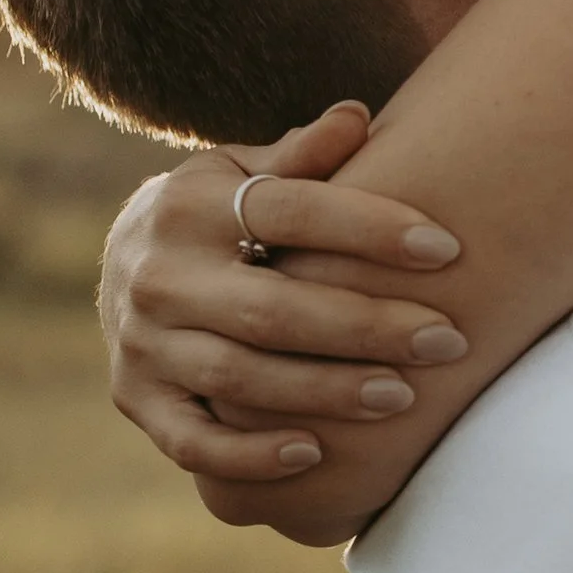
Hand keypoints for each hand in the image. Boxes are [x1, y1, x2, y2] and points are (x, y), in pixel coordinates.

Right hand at [101, 102, 465, 487]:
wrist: (126, 260)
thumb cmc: (220, 211)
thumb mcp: (246, 170)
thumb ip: (303, 155)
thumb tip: (357, 117)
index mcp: (192, 205)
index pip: (290, 213)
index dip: (369, 228)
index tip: (445, 248)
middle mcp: (158, 275)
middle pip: (271, 309)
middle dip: (366, 327)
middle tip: (447, 340)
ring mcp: (142, 344)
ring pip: (238, 378)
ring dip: (326, 392)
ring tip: (404, 396)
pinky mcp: (136, 401)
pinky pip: (193, 443)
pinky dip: (251, 455)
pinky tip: (317, 454)